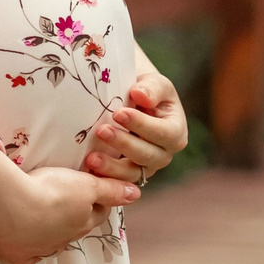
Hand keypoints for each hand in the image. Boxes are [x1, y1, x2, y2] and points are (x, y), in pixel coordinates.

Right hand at [0, 166, 139, 263]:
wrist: (8, 207)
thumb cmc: (49, 191)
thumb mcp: (84, 184)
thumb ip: (110, 190)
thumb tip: (137, 193)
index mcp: (82, 222)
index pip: (98, 212)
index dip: (98, 200)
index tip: (93, 188)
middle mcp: (65, 240)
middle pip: (75, 229)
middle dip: (75, 217)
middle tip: (65, 200)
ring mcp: (40, 250)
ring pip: (52, 243)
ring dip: (51, 232)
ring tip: (42, 217)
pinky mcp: (18, 255)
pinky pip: (28, 254)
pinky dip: (28, 246)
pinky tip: (24, 239)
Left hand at [81, 68, 188, 187]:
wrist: (127, 98)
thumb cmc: (142, 88)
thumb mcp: (153, 81)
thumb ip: (152, 87)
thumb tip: (140, 94)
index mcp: (175, 131)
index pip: (164, 133)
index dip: (142, 125)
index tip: (119, 113)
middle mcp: (163, 152)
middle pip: (148, 156)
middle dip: (124, 144)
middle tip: (102, 131)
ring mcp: (145, 166)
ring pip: (133, 173)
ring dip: (112, 167)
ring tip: (91, 158)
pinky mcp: (127, 173)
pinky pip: (117, 182)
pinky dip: (104, 177)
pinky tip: (88, 169)